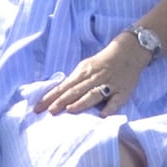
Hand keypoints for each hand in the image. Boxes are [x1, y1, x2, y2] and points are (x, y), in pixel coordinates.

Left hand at [34, 36, 149, 116]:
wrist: (129, 52)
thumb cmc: (103, 61)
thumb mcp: (86, 66)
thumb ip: (75, 81)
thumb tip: (58, 94)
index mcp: (83, 72)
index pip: (64, 86)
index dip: (51, 97)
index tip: (38, 107)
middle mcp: (94, 78)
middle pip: (75, 91)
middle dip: (61, 101)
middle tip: (50, 111)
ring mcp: (109, 85)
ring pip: (93, 94)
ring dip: (82, 102)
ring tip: (70, 110)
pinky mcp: (123, 91)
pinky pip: (116, 101)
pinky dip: (110, 107)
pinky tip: (102, 115)